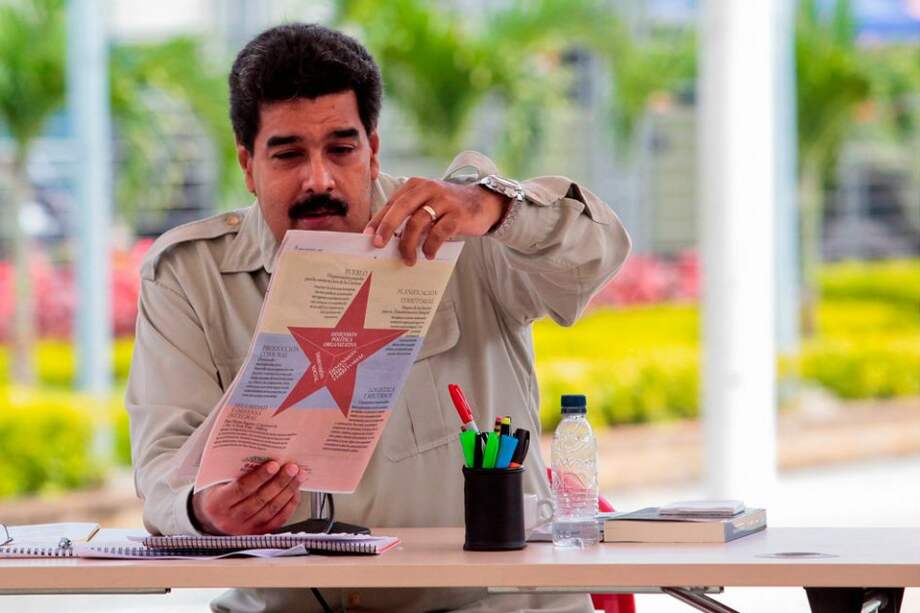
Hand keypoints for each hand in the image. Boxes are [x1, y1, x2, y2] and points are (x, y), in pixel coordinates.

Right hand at [190, 461, 305, 534]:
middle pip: (260, 500)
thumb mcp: (218, 479)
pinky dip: (289, 505)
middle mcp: (230, 520)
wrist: (212, 516)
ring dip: (288, 491)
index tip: (274, 464)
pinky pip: (278, 520)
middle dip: (279, 482)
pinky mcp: (257, 533)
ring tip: (298, 476)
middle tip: (292, 467)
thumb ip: (235, 471)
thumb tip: (264, 455)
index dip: (260, 476)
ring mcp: (244, 529)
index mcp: (217, 504)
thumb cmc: (218, 491)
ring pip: (271, 509)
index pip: (242, 489)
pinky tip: (295, 491)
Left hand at [365, 177, 508, 264]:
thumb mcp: (427, 203)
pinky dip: (431, 246)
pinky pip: (439, 233)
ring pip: (418, 222)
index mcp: (416, 185)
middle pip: (402, 208)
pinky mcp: (458, 215)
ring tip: (408, 259)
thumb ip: (410, 214)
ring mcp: (444, 201)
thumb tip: (386, 237)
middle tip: (378, 245)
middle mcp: (429, 189)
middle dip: (387, 228)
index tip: (368, 236)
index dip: (379, 220)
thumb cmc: (448, 206)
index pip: (392, 203)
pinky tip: (428, 255)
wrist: (484, 202)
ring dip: (409, 244)